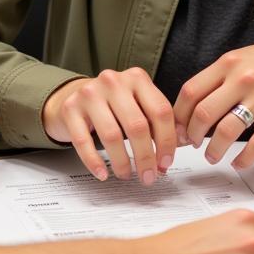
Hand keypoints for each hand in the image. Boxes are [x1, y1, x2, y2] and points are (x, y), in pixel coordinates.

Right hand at [41, 69, 177, 183]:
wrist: (72, 96)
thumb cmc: (112, 105)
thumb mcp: (137, 103)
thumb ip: (158, 120)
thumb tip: (184, 144)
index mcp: (137, 78)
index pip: (160, 111)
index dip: (167, 142)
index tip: (166, 163)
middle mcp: (113, 81)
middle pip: (137, 126)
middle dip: (146, 157)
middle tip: (148, 176)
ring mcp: (89, 93)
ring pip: (112, 135)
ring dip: (122, 162)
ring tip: (126, 175)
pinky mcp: (70, 108)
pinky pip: (83, 141)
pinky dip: (94, 162)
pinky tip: (103, 174)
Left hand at [173, 35, 253, 170]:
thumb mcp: (244, 57)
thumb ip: (220, 76)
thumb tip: (194, 103)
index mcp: (228, 63)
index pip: (190, 91)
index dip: (179, 114)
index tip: (177, 127)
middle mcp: (243, 79)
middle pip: (203, 114)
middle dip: (192, 136)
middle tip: (191, 144)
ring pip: (226, 132)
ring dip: (213, 150)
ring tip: (211, 156)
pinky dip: (243, 159)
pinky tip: (238, 162)